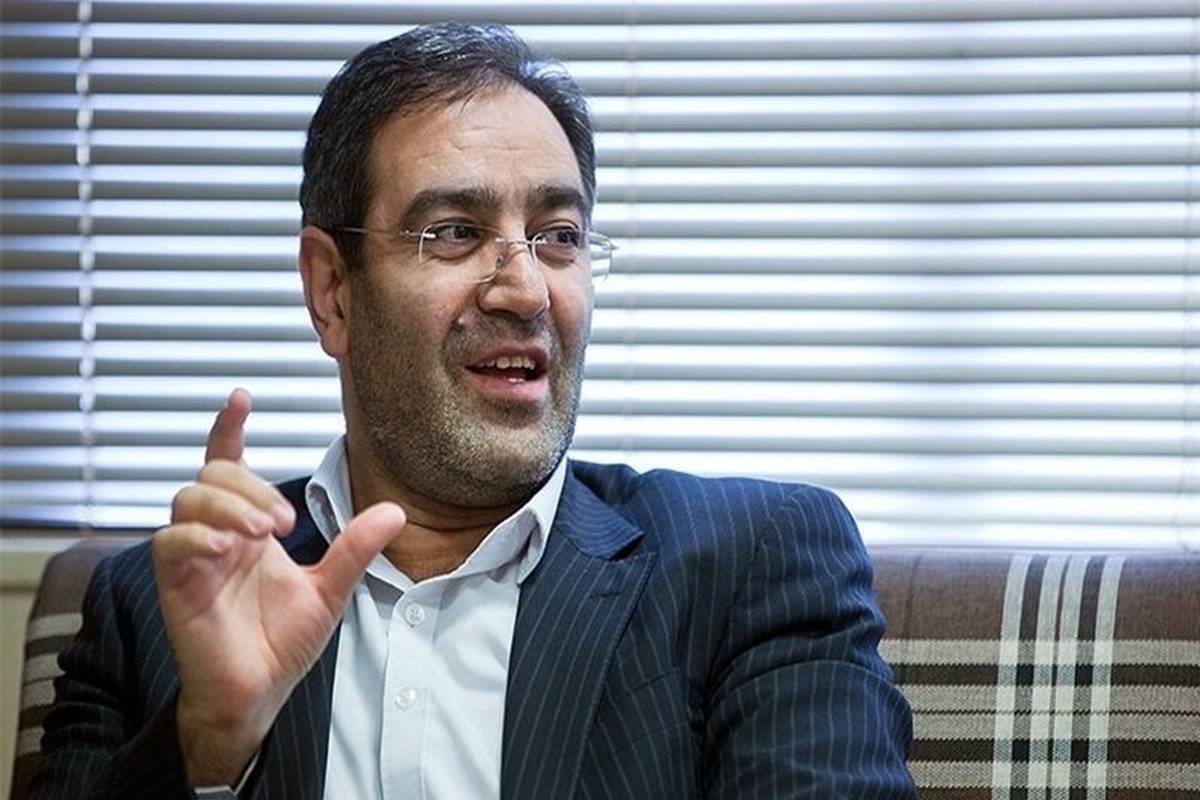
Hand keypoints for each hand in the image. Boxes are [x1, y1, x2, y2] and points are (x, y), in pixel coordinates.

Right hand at [152, 388, 405, 784]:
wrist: (259, 692)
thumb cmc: (284, 641)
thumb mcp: (330, 589)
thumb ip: (355, 548)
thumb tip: (396, 510)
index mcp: (250, 527)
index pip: (231, 464)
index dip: (230, 428)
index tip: (241, 396)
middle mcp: (218, 533)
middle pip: (212, 473)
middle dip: (248, 484)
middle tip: (282, 521)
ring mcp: (194, 556)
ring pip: (189, 497)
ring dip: (228, 503)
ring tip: (262, 531)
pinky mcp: (176, 582)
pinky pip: (170, 541)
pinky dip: (197, 535)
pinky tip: (227, 547)